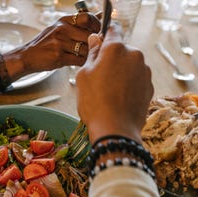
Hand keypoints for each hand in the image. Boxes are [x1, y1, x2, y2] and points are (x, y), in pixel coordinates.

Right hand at [6, 13, 100, 76]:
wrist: (27, 56)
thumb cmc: (44, 44)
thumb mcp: (59, 29)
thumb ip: (77, 24)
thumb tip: (98, 16)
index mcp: (64, 21)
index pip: (87, 18)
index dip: (97, 25)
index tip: (100, 32)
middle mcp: (62, 29)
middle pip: (89, 35)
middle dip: (96, 43)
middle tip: (97, 49)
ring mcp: (60, 43)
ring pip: (85, 49)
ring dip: (89, 55)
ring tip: (88, 57)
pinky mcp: (59, 56)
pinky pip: (78, 60)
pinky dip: (82, 63)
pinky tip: (81, 63)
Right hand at [75, 23, 153, 143]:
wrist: (115, 129)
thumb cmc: (94, 102)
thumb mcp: (83, 76)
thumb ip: (91, 54)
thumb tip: (96, 40)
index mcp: (115, 49)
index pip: (113, 30)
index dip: (104, 37)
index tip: (98, 47)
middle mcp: (134, 55)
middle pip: (121, 51)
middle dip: (111, 60)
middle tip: (98, 79)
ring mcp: (145, 71)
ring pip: (130, 66)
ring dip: (120, 74)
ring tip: (108, 94)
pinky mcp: (150, 86)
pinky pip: (136, 80)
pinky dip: (128, 86)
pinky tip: (118, 100)